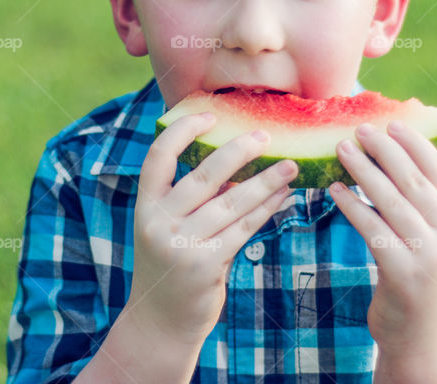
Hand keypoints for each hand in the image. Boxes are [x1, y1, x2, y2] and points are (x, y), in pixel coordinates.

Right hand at [125, 112, 297, 345]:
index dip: (182, 131)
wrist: (161, 320)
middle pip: (204, 175)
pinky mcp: (206, 264)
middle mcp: (159, 222)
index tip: (210, 115)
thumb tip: (238, 165)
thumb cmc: (171, 264)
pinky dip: (266, 209)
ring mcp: (182, 244)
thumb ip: (194, 201)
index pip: (159, 156)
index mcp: (146, 205)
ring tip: (291, 166)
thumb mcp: (169, 228)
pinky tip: (282, 196)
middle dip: (239, 152)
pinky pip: (244, 228)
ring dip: (265, 181)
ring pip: (232, 202)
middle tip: (265, 137)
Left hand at [328, 120, 436, 354]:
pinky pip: (373, 229)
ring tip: (342, 149)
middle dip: (385, 151)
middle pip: (414, 182)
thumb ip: (426, 205)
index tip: (393, 123)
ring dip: (363, 171)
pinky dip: (352, 205)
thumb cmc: (420, 280)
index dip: (415, 145)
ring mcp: (429, 256)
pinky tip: (335, 190)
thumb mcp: (435, 241)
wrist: (421, 338)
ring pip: (391, 202)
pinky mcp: (402, 274)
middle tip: (360, 129)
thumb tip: (400, 155)